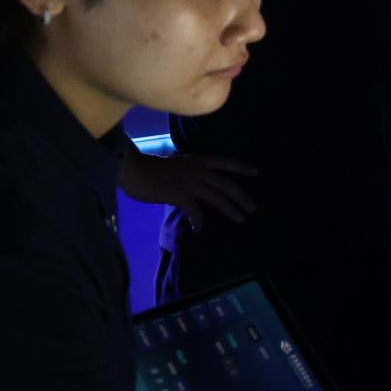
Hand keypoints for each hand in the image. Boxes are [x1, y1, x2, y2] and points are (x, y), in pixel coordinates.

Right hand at [118, 152, 256, 232]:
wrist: (134, 169)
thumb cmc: (152, 168)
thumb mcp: (179, 164)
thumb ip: (192, 172)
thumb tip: (201, 185)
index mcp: (199, 160)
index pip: (226, 162)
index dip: (242, 167)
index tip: (257, 173)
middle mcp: (199, 170)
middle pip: (227, 184)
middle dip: (242, 196)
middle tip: (252, 208)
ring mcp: (190, 183)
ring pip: (217, 197)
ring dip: (230, 209)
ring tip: (240, 219)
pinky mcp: (179, 195)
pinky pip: (196, 211)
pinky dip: (199, 221)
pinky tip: (199, 230)